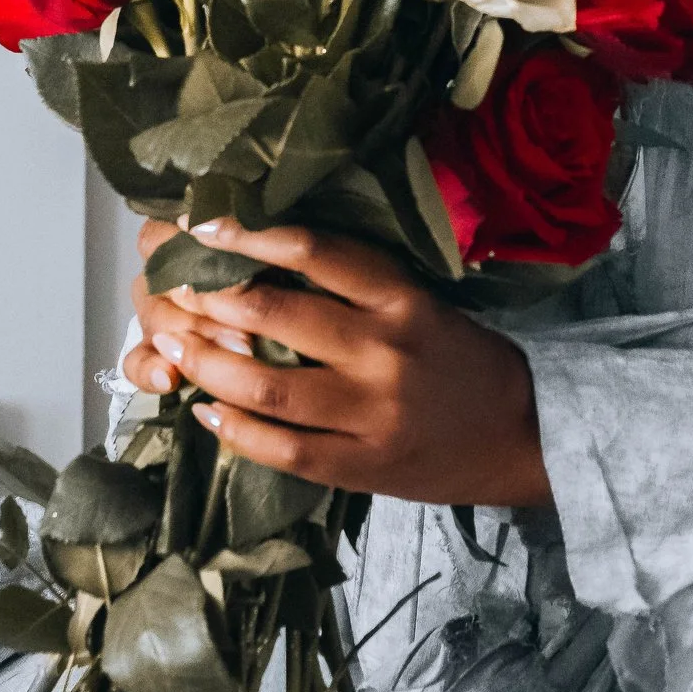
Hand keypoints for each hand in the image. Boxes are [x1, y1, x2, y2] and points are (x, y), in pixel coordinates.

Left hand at [126, 218, 550, 512]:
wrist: (523, 436)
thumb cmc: (459, 360)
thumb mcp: (419, 306)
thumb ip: (355, 289)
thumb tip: (259, 263)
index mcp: (402, 300)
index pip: (317, 253)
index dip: (251, 236)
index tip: (201, 225)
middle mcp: (386, 350)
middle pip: (278, 316)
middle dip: (210, 300)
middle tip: (169, 289)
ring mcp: (373, 412)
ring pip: (268, 387)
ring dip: (208, 365)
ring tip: (172, 349)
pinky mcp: (364, 466)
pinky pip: (284, 449)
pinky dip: (236, 432)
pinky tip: (206, 413)